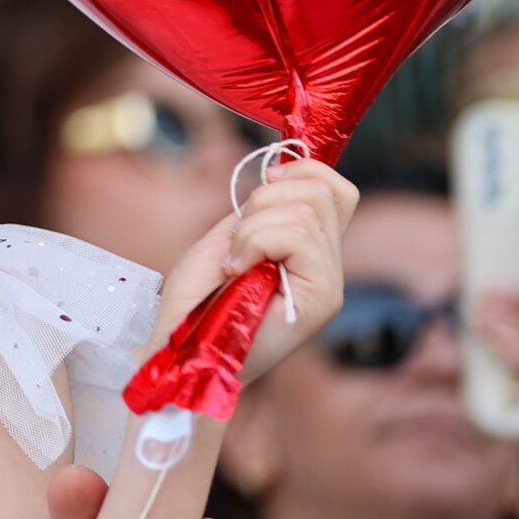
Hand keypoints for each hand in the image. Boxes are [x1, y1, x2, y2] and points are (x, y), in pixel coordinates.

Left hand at [153, 158, 357, 377]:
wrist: (181, 348)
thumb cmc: (198, 300)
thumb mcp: (230, 237)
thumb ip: (264, 210)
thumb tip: (284, 171)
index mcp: (312, 250)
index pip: (337, 189)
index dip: (301, 171)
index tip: (260, 190)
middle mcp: (331, 267)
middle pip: (320, 191)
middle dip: (264, 200)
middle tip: (237, 242)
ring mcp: (330, 284)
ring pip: (304, 210)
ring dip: (252, 227)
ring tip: (235, 262)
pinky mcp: (322, 298)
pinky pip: (295, 235)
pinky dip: (253, 241)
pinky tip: (237, 271)